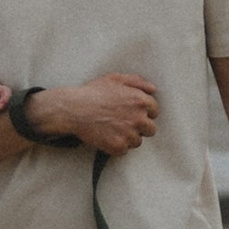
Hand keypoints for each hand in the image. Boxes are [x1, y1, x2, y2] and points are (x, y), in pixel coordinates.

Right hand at [40, 71, 160, 156]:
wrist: (74, 109)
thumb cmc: (93, 92)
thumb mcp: (115, 79)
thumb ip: (137, 82)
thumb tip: (153, 89)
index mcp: (140, 101)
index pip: (154, 111)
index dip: (144, 112)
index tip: (133, 113)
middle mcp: (138, 118)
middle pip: (150, 129)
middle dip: (139, 127)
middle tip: (124, 123)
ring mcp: (129, 134)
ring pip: (137, 141)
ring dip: (128, 137)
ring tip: (113, 129)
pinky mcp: (119, 146)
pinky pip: (124, 150)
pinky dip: (116, 146)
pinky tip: (107, 136)